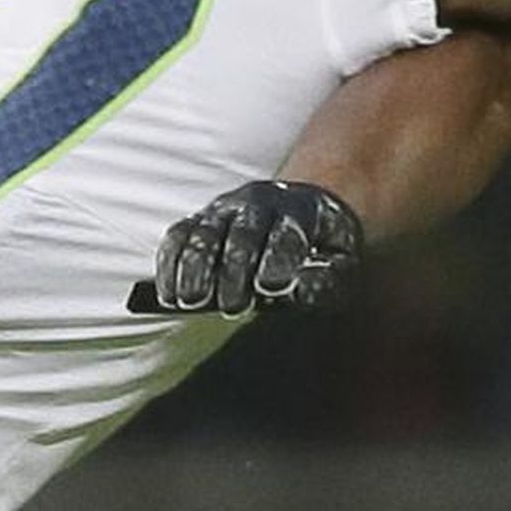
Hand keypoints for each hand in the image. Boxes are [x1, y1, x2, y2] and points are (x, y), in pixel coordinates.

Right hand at [127, 180, 362, 315]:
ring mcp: (227, 208)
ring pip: (205, 232)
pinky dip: (170, 263)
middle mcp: (261, 203)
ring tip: (189, 302)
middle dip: (234, 270)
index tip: (269, 287)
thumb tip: (296, 290)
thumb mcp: (342, 263)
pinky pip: (179, 235)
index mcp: (303, 211)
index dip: (277, 258)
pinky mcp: (202, 218)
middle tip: (230, 307)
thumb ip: (327, 279)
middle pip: (243, 234)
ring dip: (195, 268)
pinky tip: (168, 294)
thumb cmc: (326, 247)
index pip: (287, 233)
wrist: (308, 207)